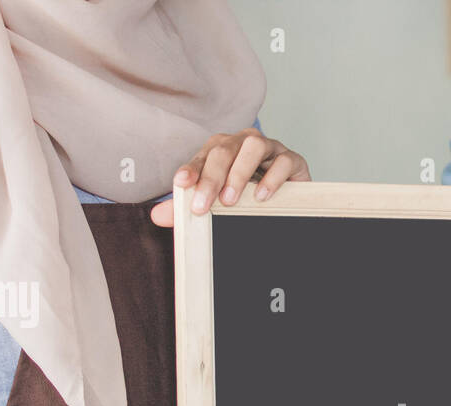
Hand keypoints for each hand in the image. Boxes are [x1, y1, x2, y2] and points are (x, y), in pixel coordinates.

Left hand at [150, 128, 310, 226]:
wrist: (288, 202)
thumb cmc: (248, 198)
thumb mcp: (217, 203)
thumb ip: (187, 208)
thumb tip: (157, 215)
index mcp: (223, 149)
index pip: (204, 154)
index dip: (192, 168)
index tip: (181, 184)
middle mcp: (244, 143)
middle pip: (224, 149)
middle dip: (211, 178)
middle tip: (203, 205)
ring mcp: (270, 149)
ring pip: (253, 146)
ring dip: (239, 173)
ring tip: (230, 200)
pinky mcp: (293, 160)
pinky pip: (283, 162)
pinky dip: (272, 178)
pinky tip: (262, 197)